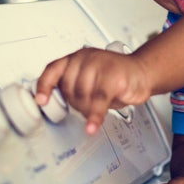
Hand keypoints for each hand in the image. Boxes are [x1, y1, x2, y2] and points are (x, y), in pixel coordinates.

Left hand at [34, 47, 152, 134]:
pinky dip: (95, 116)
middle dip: (77, 103)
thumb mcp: (90, 78)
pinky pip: (99, 100)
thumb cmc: (116, 76)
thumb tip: (56, 103)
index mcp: (77, 57)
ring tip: (98, 108)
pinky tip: (92, 125)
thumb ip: (73, 87)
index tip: (41, 101)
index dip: (44, 86)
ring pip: (83, 95)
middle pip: (68, 88)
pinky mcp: (115, 78)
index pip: (53, 69)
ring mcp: (101, 65)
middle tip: (89, 105)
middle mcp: (87, 58)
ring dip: (88, 109)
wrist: (143, 73)